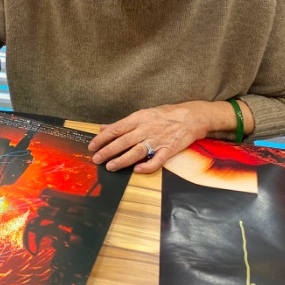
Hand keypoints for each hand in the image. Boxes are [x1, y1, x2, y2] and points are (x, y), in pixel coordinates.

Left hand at [88, 102, 210, 173]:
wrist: (192, 116)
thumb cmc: (166, 114)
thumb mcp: (143, 114)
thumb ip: (124, 123)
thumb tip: (104, 127)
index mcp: (139, 118)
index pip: (116, 129)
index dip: (103, 138)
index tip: (92, 146)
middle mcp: (146, 129)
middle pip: (123, 141)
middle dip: (108, 151)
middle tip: (96, 159)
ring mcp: (158, 140)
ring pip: (136, 151)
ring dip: (122, 160)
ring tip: (110, 166)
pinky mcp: (169, 149)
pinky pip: (157, 160)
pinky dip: (146, 166)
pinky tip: (136, 170)